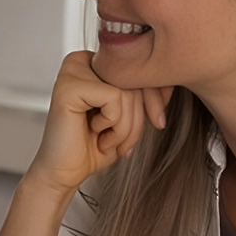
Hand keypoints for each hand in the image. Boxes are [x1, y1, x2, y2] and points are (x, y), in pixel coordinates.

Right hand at [25, 52, 172, 195]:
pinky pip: (115, 98)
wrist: (64, 174)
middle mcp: (80, 61)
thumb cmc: (92, 147)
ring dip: (126, 127)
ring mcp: (72, 72)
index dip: (155, 99)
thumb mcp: (128, 115)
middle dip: (139, 118)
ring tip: (106, 140)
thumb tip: (170, 80)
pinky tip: (95, 134)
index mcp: (93, 62)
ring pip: (127, 91)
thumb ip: (143, 93)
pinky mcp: (69, 87)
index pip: (140, 68)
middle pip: (135, 78)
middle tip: (123, 143)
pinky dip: (114, 125)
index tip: (157, 122)